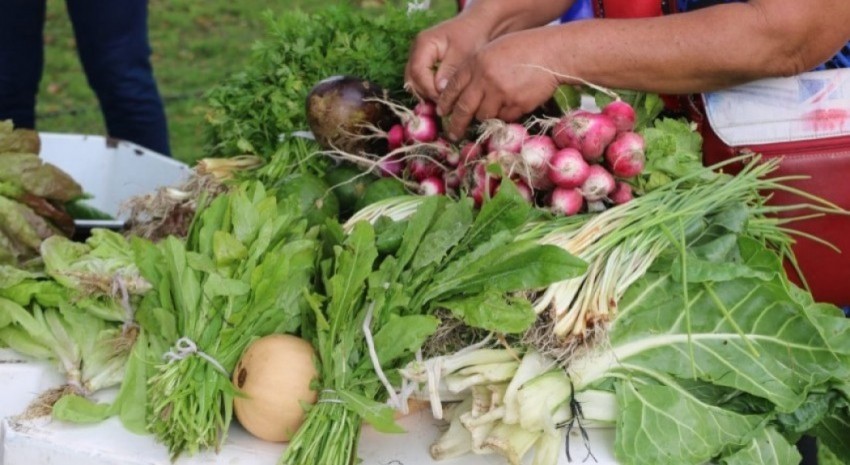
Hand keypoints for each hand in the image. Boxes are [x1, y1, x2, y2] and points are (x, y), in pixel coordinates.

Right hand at [404, 15, 493, 101]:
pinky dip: (430, 90)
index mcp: (423, 43)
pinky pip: (421, 81)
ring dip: (428, 94)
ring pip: (415, 83)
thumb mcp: (463, 53)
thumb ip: (449, 71)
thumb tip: (439, 90)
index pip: (417, 72)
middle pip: (412, 79)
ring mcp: (418, 58)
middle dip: (427, 93)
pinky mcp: (424, 64)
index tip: (444, 99)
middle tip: (445, 103)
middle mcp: (416, 50)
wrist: (476, 27)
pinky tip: (444, 96)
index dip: (429, 88)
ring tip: (446, 101)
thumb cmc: (471, 37)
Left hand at [436, 28, 561, 140]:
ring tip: (495, 106)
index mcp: (475, 63)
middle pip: (463, 109)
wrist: (551, 53)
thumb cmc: (522, 50)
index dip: (445, 103)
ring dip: (486, 115)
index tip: (442, 112)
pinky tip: (512, 102)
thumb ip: (475, 70)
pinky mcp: (516, 105)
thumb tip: (459, 95)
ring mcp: (500, 93)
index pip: (452, 88)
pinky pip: (503, 118)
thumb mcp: (491, 51)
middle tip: (452, 134)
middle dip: (456, 124)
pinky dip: (505, 114)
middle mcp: (485, 79)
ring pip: (484, 116)